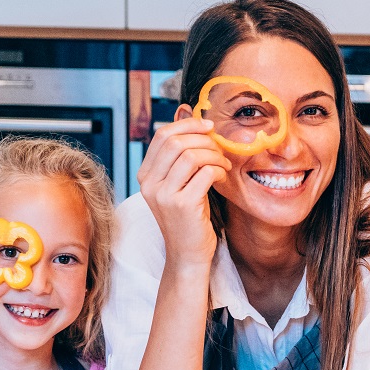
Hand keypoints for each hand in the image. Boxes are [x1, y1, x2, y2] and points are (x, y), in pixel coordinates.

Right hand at [137, 115, 231, 270]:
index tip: (208, 126)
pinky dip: (218, 169)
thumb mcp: (179, 184)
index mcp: (145, 175)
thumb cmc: (188, 218)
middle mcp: (150, 184)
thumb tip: (189, 115)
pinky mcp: (182, 204)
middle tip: (220, 149)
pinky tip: (222, 176)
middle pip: (176, 141)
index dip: (187, 125)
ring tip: (223, 165)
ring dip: (214, 155)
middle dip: (204, 140)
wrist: (188, 254)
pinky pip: (205, 172)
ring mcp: (164, 194)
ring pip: (192, 155)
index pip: (162, 135)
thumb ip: (180, 157)